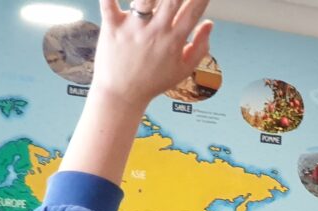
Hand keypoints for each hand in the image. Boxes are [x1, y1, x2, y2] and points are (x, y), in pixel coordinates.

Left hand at [61, 0, 213, 184]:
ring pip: (144, 0)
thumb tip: (209, 23)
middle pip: (171, 0)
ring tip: (152, 1)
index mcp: (174, 40)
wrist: (122, 93)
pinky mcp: (111, 26)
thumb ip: (200, 46)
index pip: (193, 12)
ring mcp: (133, 28)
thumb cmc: (154, 81)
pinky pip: (107, 4)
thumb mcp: (184, 69)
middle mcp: (155, 31)